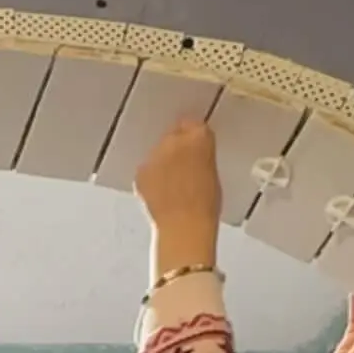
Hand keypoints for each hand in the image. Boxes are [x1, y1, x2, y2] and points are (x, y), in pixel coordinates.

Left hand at [135, 120, 221, 267]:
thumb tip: (194, 156)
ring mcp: (154, 156)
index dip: (193, 137)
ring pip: (157, 152)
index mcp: (199, 138)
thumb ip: (202, 155)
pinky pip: (146, 169)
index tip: (194, 147)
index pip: (194, 125)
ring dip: (162, 161)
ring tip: (171, 184)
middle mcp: (174, 141)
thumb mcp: (213, 172)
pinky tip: (160, 193)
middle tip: (182, 167)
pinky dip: (151, 177)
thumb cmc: (206, 205)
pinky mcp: (140, 172)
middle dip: (176, 146)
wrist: (184, 227)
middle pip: (173, 134)